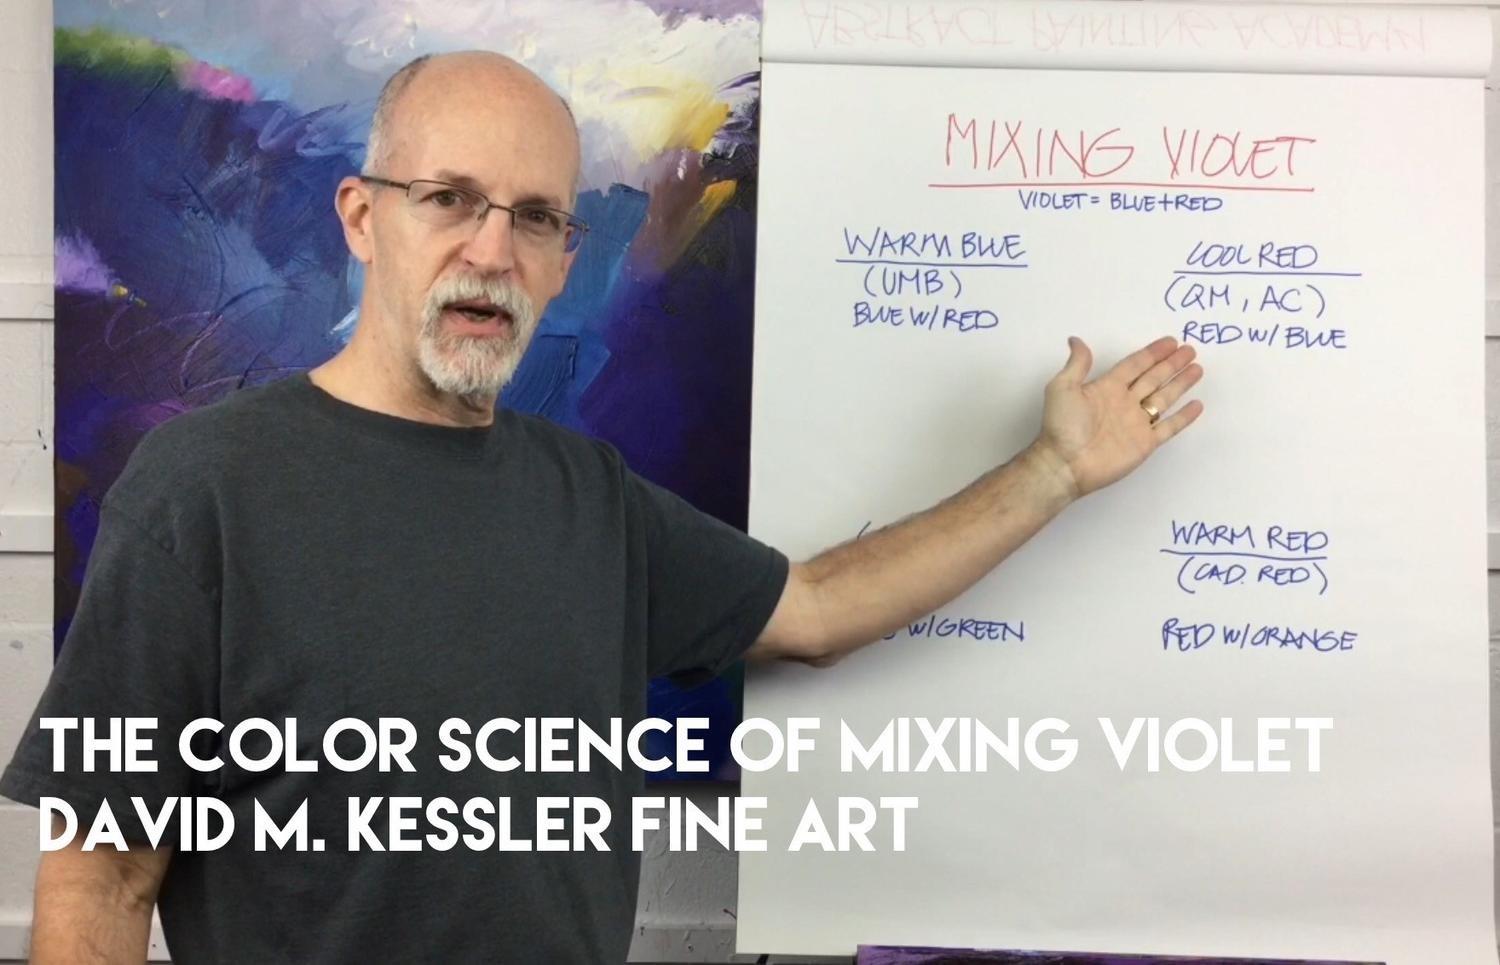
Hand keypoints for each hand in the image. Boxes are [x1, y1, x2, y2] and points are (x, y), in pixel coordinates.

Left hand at [1029, 335, 1203, 498]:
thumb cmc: (1062, 425)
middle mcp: (1124, 402)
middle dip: (1171, 364)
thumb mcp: (1062, 388)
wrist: (1065, 464)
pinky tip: (1197, 404)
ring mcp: (1136, 423)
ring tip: (1197, 369)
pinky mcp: (1145, 443)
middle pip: (1153, 378)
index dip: (1152, 353)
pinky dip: (1183, 417)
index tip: (1171, 342)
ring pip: (1164, 398)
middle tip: (1190, 350)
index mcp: (1107, 387)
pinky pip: (1169, 427)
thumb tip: (1075, 339)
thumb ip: (1076, 364)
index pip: (1135, 365)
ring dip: (1180, 384)